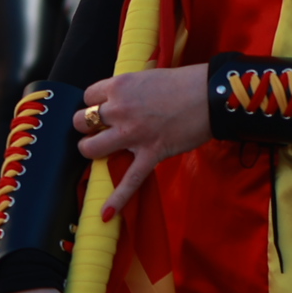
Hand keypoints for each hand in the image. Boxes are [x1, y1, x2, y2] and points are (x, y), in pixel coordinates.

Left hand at [79, 64, 210, 217]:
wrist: (210, 96)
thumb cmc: (183, 83)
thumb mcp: (147, 78)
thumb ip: (129, 91)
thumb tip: (119, 103)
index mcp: (120, 86)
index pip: (88, 96)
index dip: (93, 103)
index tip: (102, 108)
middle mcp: (120, 109)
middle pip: (81, 122)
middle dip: (86, 126)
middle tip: (99, 129)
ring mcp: (133, 134)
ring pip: (91, 148)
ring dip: (90, 150)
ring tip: (98, 151)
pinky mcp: (150, 154)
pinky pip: (129, 181)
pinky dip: (117, 199)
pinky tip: (106, 214)